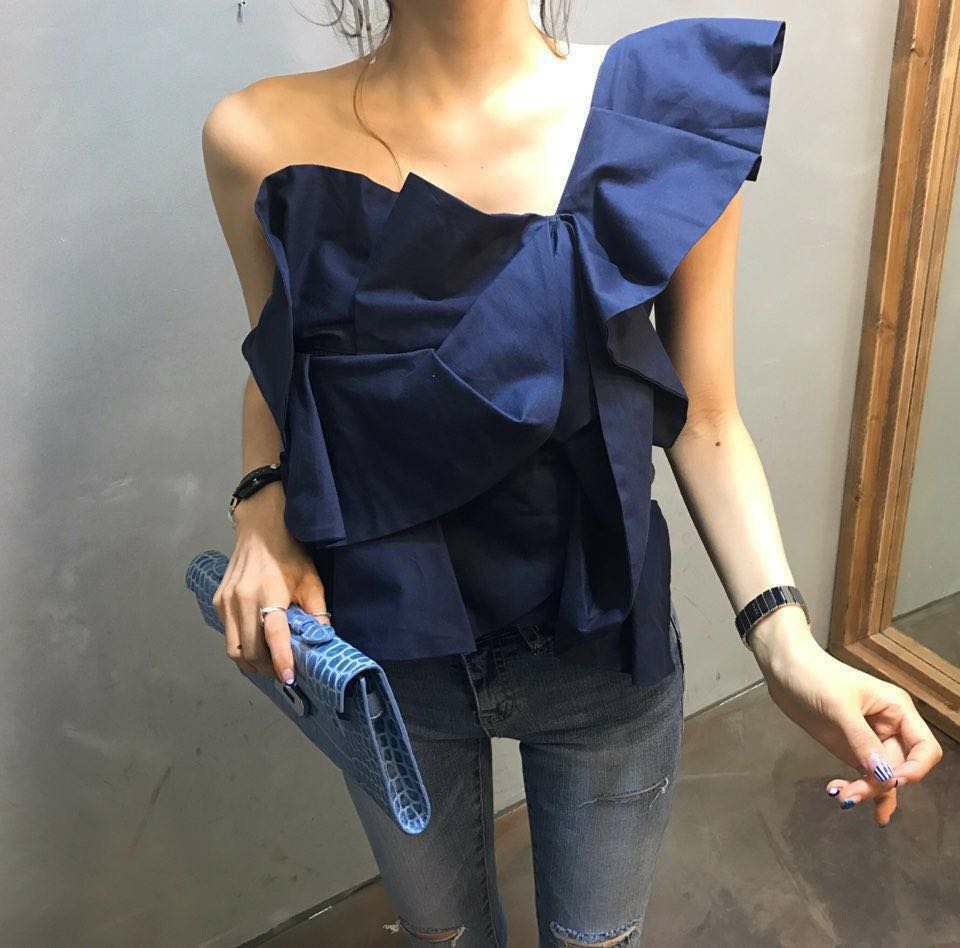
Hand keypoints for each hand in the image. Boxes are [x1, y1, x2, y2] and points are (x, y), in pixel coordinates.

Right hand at [212, 486, 330, 683]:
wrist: (260, 529)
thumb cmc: (289, 554)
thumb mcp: (310, 580)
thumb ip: (317, 612)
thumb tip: (323, 641)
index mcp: (268, 593)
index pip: (273, 636)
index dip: (281, 660)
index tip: (289, 678)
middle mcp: (241, 599)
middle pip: (248, 650)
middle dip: (266, 667)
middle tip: (282, 673)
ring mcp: (226, 601)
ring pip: (233, 648)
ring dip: (251, 662)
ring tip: (269, 665)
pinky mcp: (218, 601)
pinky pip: (228, 634)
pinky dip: (241, 646)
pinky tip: (256, 646)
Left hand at [750, 614, 943, 826]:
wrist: (783, 669)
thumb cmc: (814, 675)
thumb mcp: (839, 706)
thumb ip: (861, 740)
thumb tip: (884, 775)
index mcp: (896, 709)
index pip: (924, 748)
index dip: (915, 768)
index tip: (892, 780)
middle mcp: (888, 727)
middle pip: (900, 767)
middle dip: (879, 783)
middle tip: (851, 793)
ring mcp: (869, 740)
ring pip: (881, 775)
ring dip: (866, 790)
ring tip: (842, 797)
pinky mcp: (849, 748)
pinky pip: (863, 774)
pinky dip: (858, 788)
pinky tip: (845, 798)